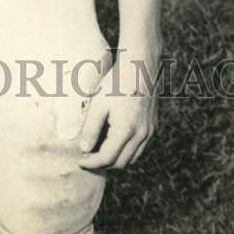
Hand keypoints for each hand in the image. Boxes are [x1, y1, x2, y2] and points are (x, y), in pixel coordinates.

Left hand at [77, 50, 159, 170]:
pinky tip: (116, 144)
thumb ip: (91, 128)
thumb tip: (85, 149)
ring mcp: (149, 132)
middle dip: (103, 165)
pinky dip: (127, 153)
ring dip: (116, 161)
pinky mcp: (152, 127)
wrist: (140, 67)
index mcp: (126, 131)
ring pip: (133, 159)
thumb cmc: (117, 83)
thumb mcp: (98, 104)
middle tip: (88, 159)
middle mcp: (141, 136)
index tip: (80, 162)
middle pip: (121, 163)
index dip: (92, 163)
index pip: (107, 159)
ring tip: (100, 154)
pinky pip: (140, 149)